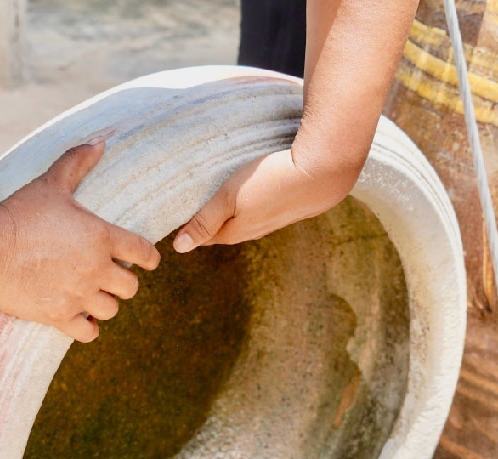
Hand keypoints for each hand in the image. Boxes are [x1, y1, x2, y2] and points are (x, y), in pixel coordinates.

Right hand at [0, 140, 159, 341]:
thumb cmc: (18, 213)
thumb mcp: (50, 184)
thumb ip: (77, 163)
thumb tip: (101, 140)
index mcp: (101, 237)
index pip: (144, 253)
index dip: (147, 257)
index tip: (141, 259)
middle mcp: (96, 269)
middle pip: (131, 287)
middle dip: (122, 282)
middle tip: (107, 276)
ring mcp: (78, 295)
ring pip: (111, 310)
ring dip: (104, 304)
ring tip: (90, 295)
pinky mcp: (58, 316)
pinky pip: (89, 333)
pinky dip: (87, 327)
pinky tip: (78, 316)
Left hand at [171, 147, 357, 252]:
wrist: (322, 173)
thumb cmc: (270, 181)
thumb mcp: (229, 198)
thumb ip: (204, 221)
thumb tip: (178, 248)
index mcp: (233, 232)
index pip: (203, 235)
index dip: (188, 226)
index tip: (175, 212)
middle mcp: (252, 231)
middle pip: (222, 227)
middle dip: (208, 219)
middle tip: (192, 202)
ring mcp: (271, 222)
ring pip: (242, 218)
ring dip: (230, 210)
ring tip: (220, 195)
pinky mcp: (287, 208)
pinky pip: (261, 209)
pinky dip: (251, 202)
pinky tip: (253, 190)